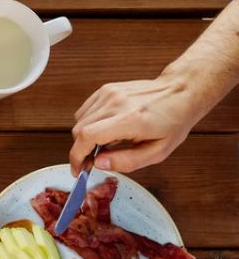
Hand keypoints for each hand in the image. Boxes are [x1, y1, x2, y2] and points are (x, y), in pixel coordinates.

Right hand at [68, 75, 207, 174]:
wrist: (181, 91)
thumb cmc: (173, 121)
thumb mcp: (158, 151)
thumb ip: (128, 161)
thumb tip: (99, 163)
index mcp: (131, 119)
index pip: (87, 136)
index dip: (76, 156)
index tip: (79, 169)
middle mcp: (116, 103)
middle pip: (79, 130)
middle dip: (81, 150)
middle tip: (91, 162)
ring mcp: (110, 93)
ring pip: (80, 121)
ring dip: (84, 137)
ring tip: (102, 145)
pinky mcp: (107, 89)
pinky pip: (85, 110)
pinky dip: (88, 123)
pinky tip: (104, 129)